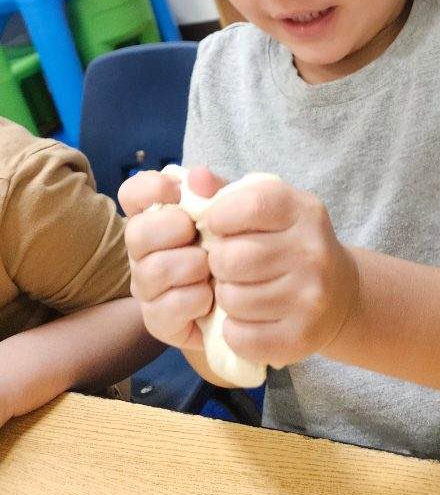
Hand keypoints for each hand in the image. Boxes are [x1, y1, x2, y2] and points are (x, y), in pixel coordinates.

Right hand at [119, 168, 225, 350]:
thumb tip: (198, 174)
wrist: (251, 296)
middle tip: (197, 234)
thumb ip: (216, 191)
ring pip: (152, 271)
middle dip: (172, 230)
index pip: (132, 193)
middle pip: (136, 233)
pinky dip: (195, 299)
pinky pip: (167, 307)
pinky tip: (209, 296)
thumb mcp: (230, 214)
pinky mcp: (157, 320)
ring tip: (210, 267)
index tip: (177, 192)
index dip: (149, 189)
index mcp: (155, 216)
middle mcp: (142, 250)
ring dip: (189, 266)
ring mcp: (146, 286)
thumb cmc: (232, 245)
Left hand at [202, 178, 358, 369]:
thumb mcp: (268, 208)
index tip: (219, 226)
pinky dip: (233, 329)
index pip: (248, 206)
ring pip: (232, 299)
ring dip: (225, 296)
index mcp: (303, 211)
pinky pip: (239, 336)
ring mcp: (311, 298)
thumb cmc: (288, 242)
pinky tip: (248, 316)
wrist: (339, 294)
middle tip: (227, 264)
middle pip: (231, 258)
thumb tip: (193, 177)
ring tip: (239, 289)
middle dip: (218, 262)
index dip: (219, 217)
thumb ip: (226, 192)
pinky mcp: (301, 338)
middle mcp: (312, 252)